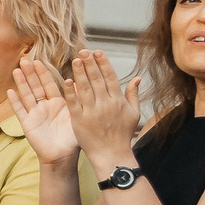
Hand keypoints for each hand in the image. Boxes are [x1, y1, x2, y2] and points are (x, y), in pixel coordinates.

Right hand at [7, 60, 80, 165]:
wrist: (63, 157)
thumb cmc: (73, 139)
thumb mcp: (77, 116)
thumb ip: (76, 100)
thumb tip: (78, 82)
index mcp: (58, 104)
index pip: (49, 84)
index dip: (43, 73)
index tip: (39, 61)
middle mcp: (45, 107)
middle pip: (36, 87)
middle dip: (30, 74)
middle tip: (24, 60)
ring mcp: (35, 115)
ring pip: (26, 95)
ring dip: (21, 83)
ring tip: (16, 70)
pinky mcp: (27, 124)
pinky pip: (20, 111)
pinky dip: (15, 102)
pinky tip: (10, 92)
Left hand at [59, 50, 140, 173]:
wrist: (111, 153)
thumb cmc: (123, 134)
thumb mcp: (133, 113)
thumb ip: (132, 94)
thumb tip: (137, 78)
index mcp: (118, 100)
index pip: (110, 77)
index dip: (103, 63)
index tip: (97, 52)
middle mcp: (105, 104)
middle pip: (97, 79)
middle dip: (90, 63)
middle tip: (83, 51)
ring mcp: (92, 112)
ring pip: (85, 88)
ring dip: (80, 73)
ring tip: (75, 60)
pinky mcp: (80, 120)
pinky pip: (75, 103)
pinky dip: (71, 92)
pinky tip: (67, 80)